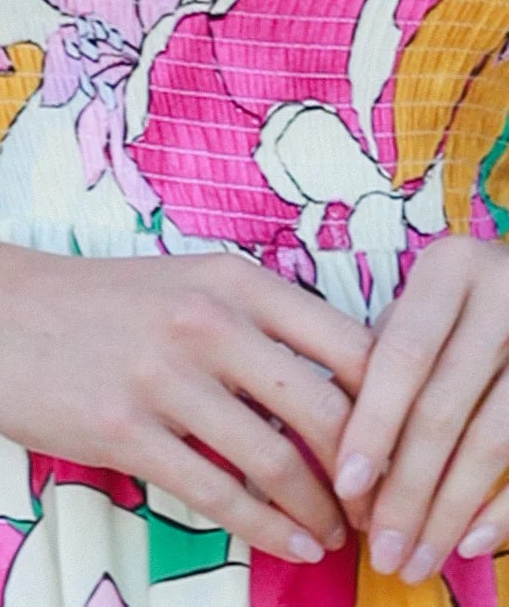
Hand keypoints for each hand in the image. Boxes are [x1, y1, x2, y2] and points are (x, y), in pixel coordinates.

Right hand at [0, 247, 371, 565]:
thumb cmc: (90, 300)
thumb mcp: (182, 283)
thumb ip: (252, 324)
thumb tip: (336, 391)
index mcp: (231, 278)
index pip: (349, 345)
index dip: (388, 407)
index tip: (394, 447)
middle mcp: (206, 319)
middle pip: (330, 411)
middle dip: (366, 473)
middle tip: (377, 506)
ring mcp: (164, 376)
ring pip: (279, 462)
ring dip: (321, 512)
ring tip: (335, 533)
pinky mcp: (123, 431)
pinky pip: (219, 496)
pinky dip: (269, 530)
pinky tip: (290, 543)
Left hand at [332, 237, 508, 584]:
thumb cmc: (457, 306)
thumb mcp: (417, 306)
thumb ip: (380, 359)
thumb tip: (337, 450)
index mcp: (450, 270)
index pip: (403, 356)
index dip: (374, 425)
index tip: (346, 488)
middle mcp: (502, 296)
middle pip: (446, 408)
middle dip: (408, 488)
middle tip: (382, 549)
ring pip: (493, 442)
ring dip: (450, 512)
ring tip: (417, 559)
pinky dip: (503, 509)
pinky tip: (470, 542)